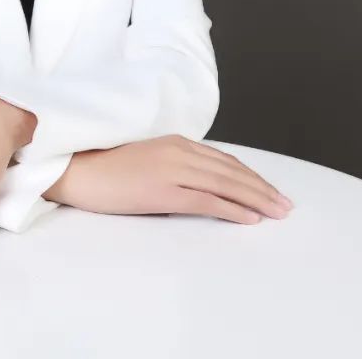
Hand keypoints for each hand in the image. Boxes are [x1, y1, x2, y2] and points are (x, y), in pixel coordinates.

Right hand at [50, 136, 293, 223]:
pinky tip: (249, 219)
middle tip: (286, 205)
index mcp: (175, 142)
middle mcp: (179, 151)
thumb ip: (173, 167)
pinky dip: (232, 208)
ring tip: (277, 212)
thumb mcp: (146, 161)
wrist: (76, 167)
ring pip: (226, 184)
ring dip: (256, 199)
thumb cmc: (106, 168)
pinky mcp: (163, 190)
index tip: (270, 190)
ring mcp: (172, 169)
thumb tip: (197, 187)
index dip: (250, 176)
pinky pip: (206, 200)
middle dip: (262, 188)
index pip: (224, 160)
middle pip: (231, 171)